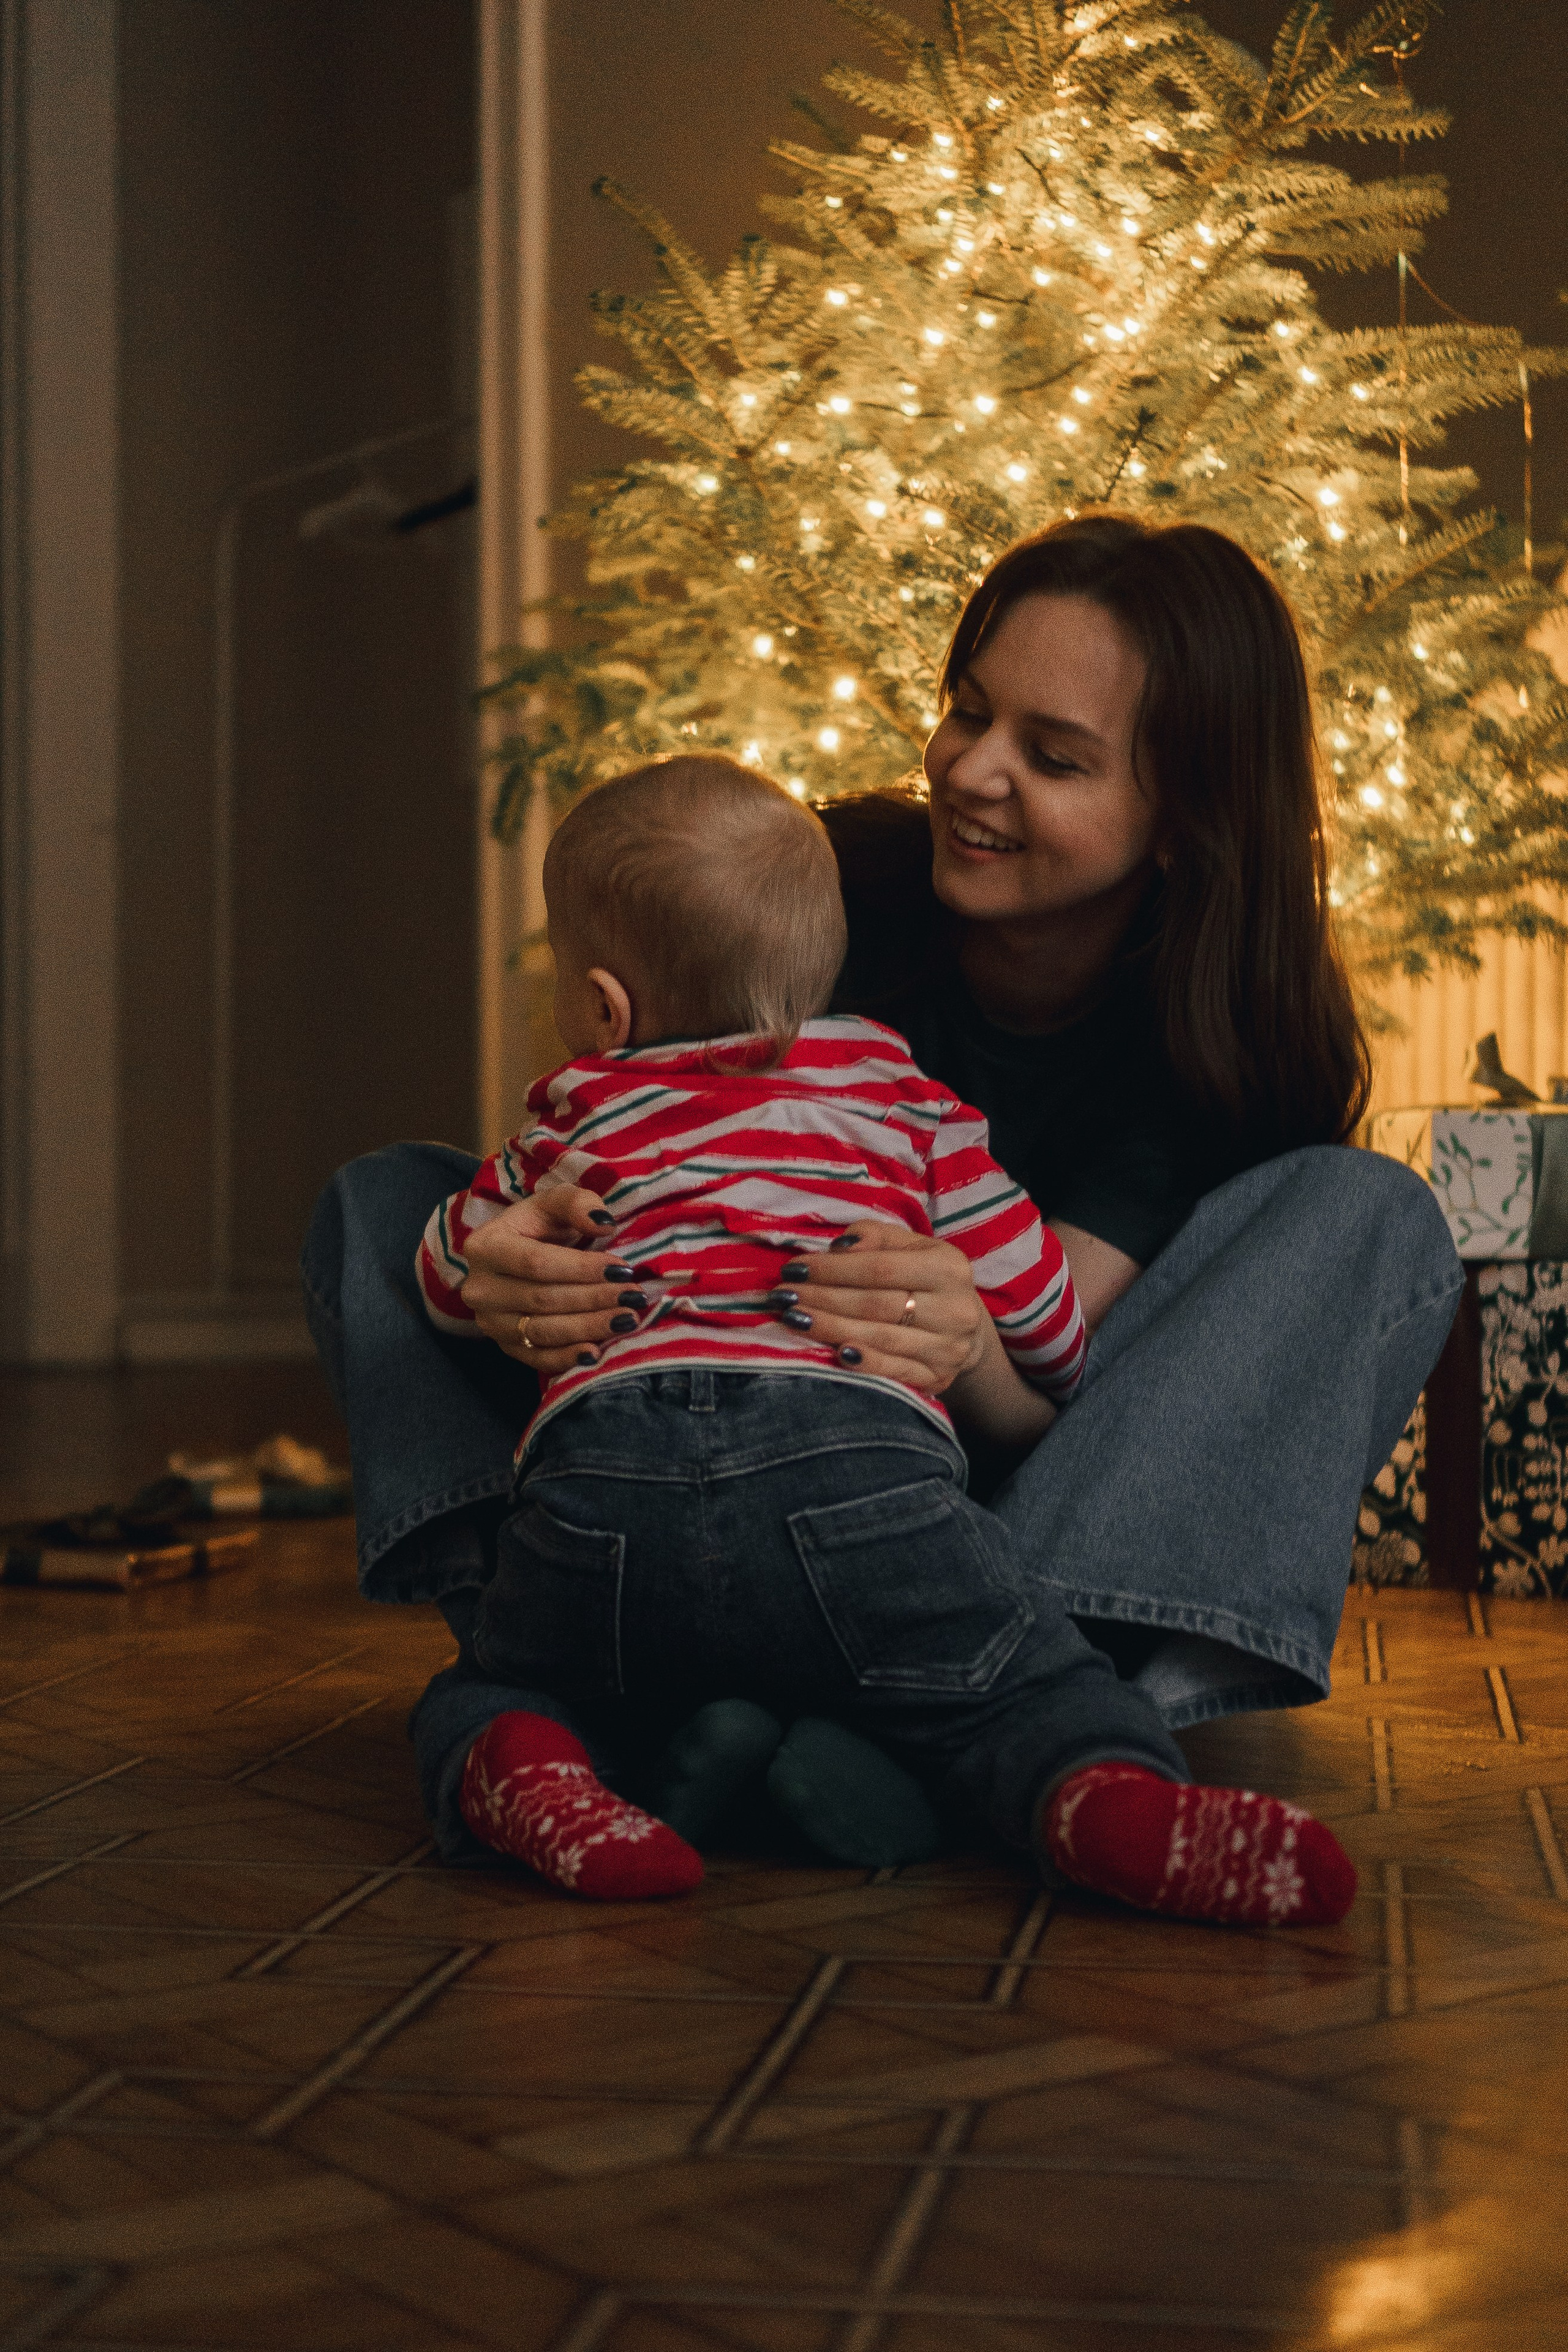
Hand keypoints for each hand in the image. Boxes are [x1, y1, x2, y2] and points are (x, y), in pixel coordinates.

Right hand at [461, 1187, 646, 1376]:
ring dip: (589, 1328)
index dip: (581, 1268)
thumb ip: (577, 1204)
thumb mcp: (556, 1202)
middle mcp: (479, 1288)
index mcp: (485, 1246)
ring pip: (542, 1331)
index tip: (621, 1269)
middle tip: (633, 1297)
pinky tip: (596, 1353)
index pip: (536, 1262)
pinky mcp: (504, 1346)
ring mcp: (489, 1321)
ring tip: (627, 1320)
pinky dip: (567, 1358)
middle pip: (542, 1299)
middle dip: (593, 1299)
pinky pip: (536, 1358)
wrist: (518, 1255)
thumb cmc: (540, 1225)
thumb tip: (604, 1223)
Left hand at [765, 1222, 986, 1394]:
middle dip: (823, 1298)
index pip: (881, 1268)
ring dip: (830, 1328)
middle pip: (876, 1304)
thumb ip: (875, 1237)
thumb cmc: (924, 1279)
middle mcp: (954, 1309)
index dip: (833, 1269)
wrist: (965, 1330)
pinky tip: (834, 1354)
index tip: (794, 1269)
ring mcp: (948, 1348)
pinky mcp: (938, 1378)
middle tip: (783, 1295)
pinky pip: (894, 1371)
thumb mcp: (910, 1247)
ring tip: (793, 1319)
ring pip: (880, 1337)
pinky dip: (864, 1363)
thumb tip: (839, 1247)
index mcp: (949, 1267)